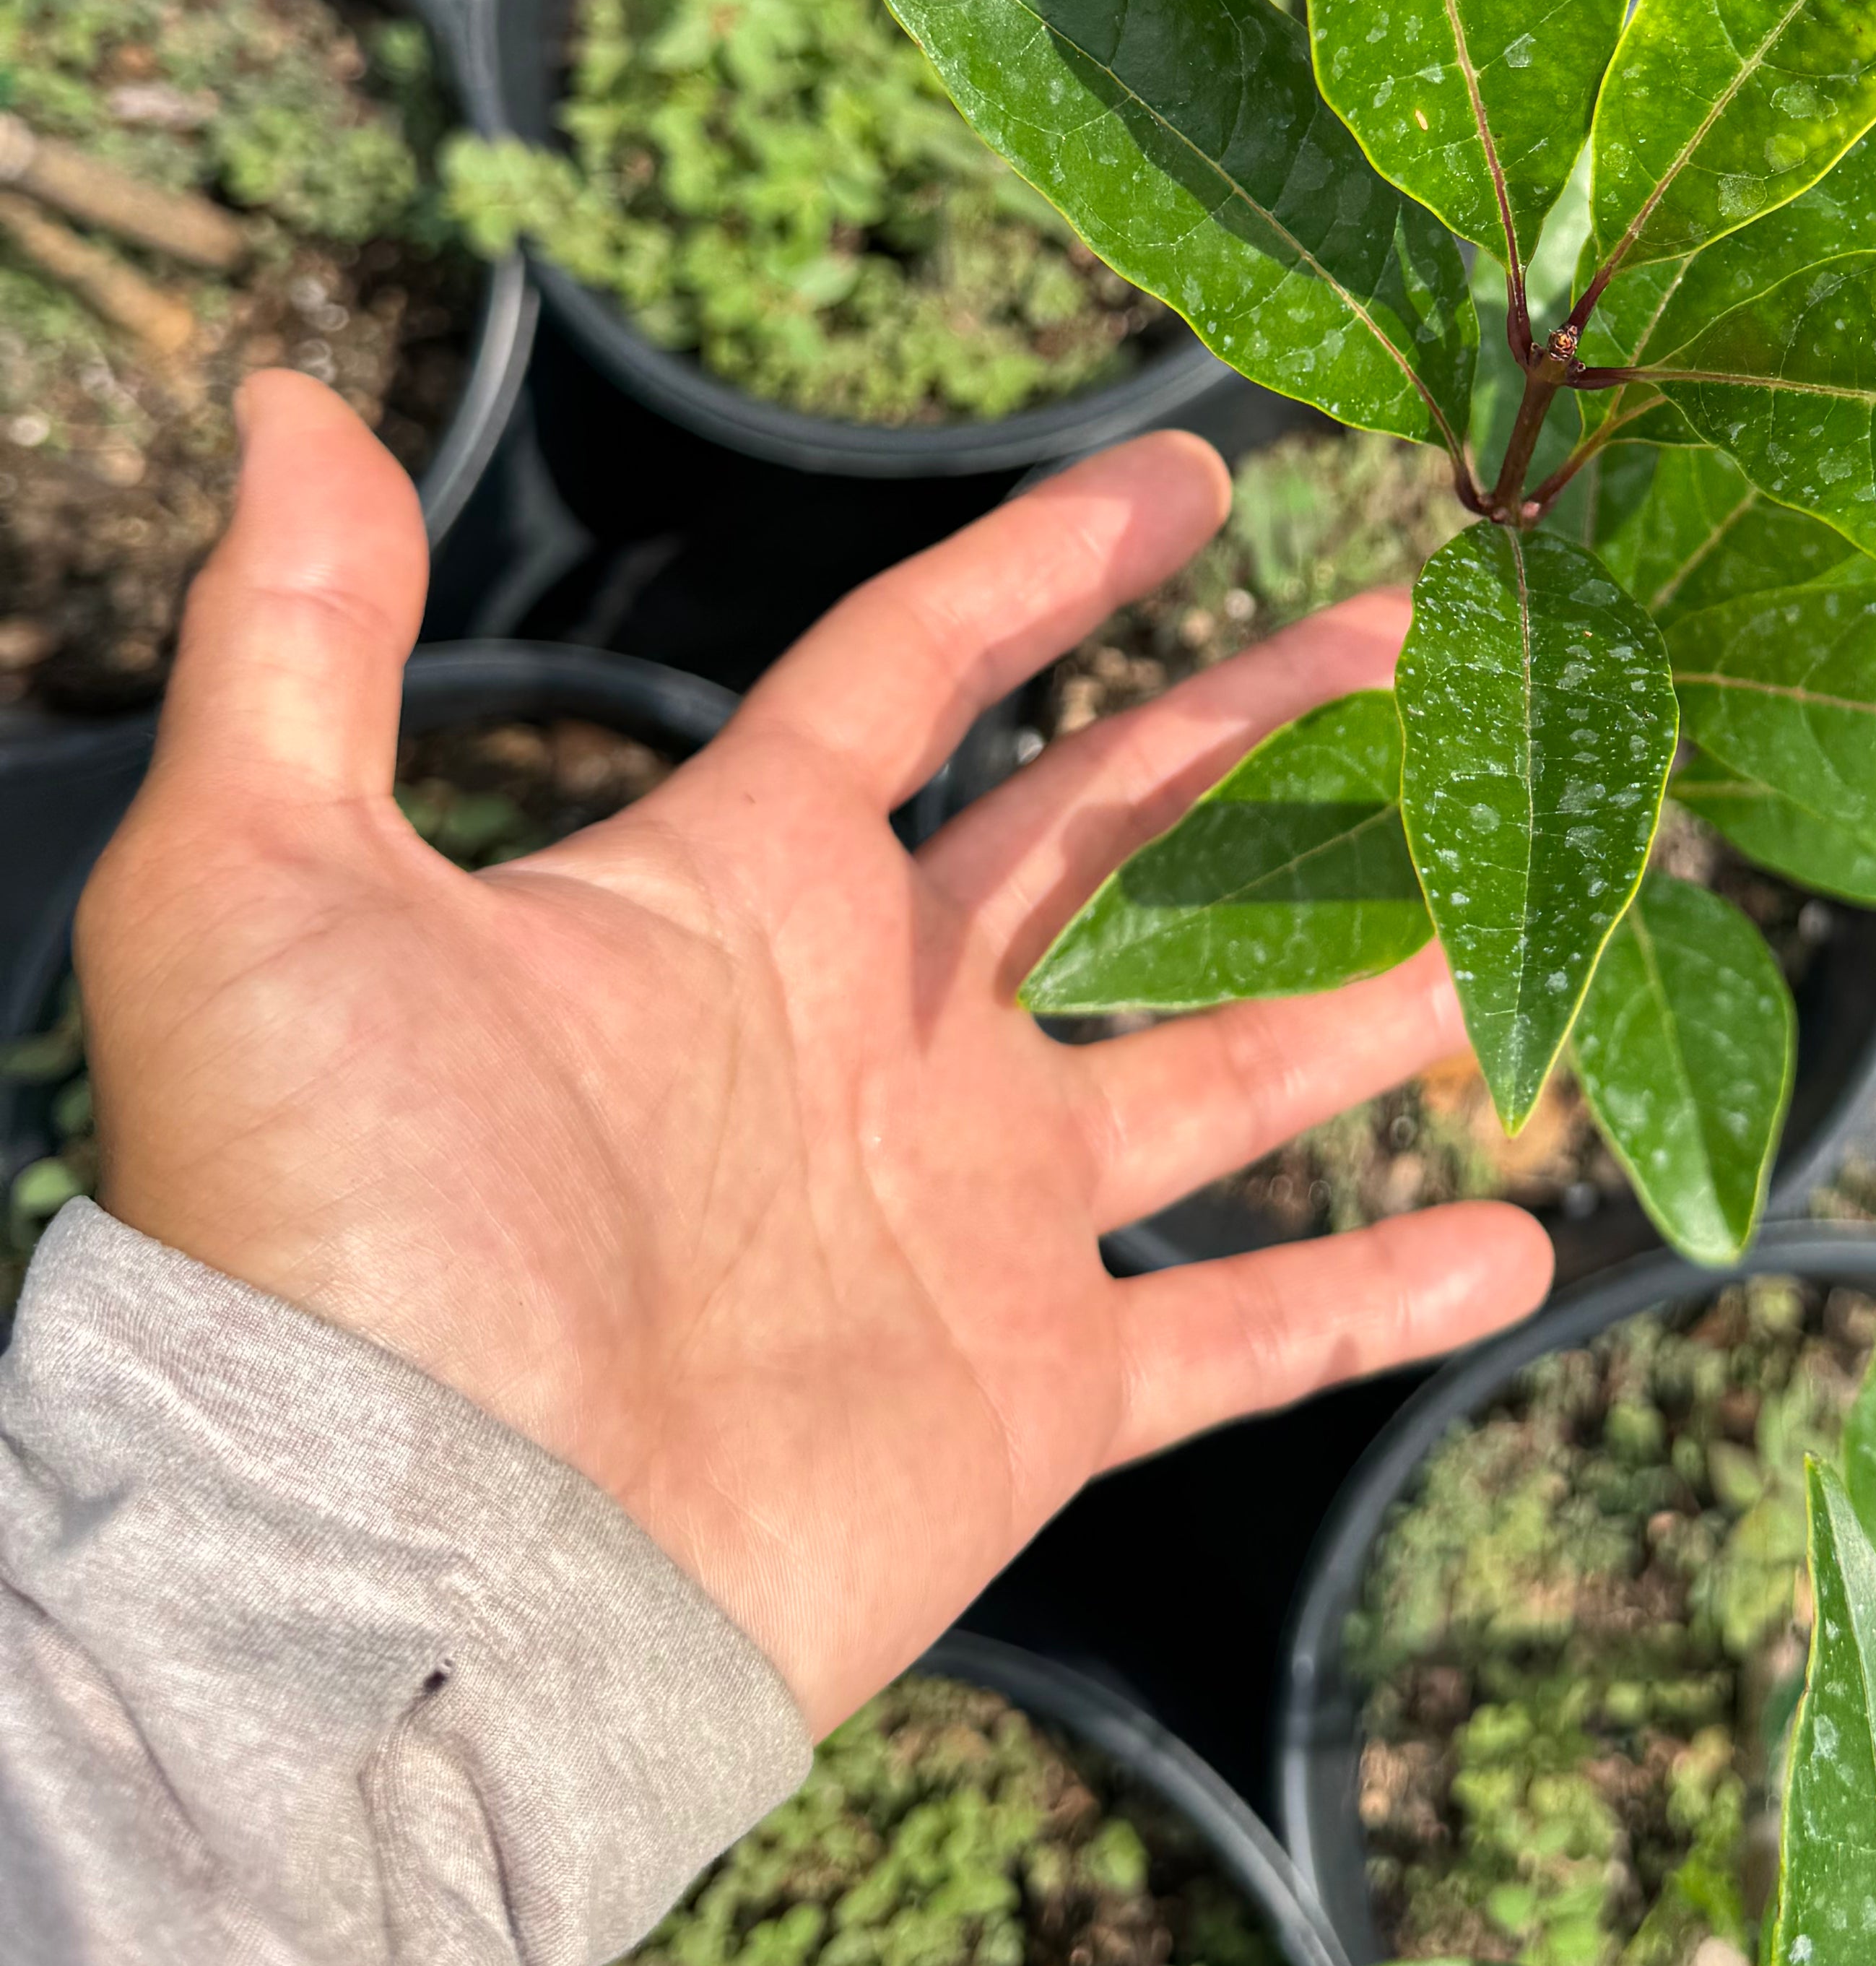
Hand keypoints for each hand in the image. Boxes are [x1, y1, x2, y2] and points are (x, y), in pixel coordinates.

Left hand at [80, 371, 1549, 1728]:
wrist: (401, 1569)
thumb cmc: (330, 1225)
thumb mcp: (261, 883)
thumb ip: (302, 639)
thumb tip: (279, 396)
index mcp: (738, 897)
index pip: (916, 674)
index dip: (1048, 565)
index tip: (1193, 475)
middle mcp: (875, 1037)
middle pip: (1114, 834)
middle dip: (1262, 726)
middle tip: (1421, 634)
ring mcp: (964, 1218)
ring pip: (1225, 1057)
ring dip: (1371, 976)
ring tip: (1522, 893)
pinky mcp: (1025, 1396)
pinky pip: (1244, 1332)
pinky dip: (1378, 1289)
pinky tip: (1524, 1237)